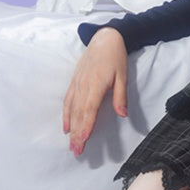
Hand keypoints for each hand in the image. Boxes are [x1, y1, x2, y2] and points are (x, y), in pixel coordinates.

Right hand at [62, 28, 127, 155]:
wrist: (104, 38)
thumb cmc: (116, 57)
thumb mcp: (123, 76)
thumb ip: (121, 96)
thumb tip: (123, 115)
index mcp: (96, 85)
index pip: (89, 109)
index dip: (86, 126)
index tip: (83, 140)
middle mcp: (84, 86)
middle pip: (79, 114)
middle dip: (77, 133)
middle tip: (77, 151)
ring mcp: (77, 84)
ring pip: (72, 110)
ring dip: (71, 128)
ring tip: (71, 144)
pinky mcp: (74, 82)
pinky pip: (68, 101)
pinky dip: (66, 115)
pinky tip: (66, 127)